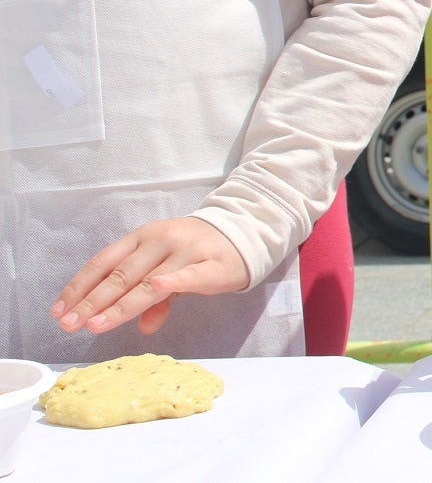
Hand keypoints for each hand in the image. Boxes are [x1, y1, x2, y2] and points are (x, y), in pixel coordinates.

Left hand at [52, 217, 249, 336]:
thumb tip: (142, 327)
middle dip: (92, 302)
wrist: (244, 232)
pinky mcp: (212, 264)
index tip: (59, 311)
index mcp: (143, 237)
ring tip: (97, 324)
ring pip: (148, 281)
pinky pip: (189, 275)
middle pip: (120, 274)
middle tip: (70, 324)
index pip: (103, 262)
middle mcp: (160, 241)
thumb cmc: (198, 251)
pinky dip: (173, 282)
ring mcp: (186, 250)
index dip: (79, 287)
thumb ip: (153, 298)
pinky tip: (156, 288)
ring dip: (121, 304)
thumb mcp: (168, 268)